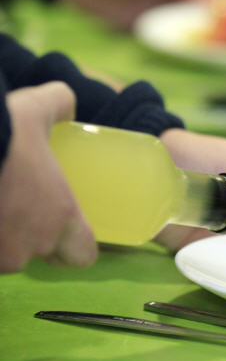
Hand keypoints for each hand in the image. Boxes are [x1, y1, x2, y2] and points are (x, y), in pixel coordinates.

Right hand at [0, 82, 96, 271]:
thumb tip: (67, 107)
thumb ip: (60, 105)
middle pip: (33, 253)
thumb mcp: (36, 107)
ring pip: (0, 254)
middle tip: (14, 204)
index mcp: (60, 218)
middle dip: (24, 235)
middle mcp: (27, 248)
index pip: (83, 254)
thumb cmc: (1, 131)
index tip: (62, 225)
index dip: (74, 242)